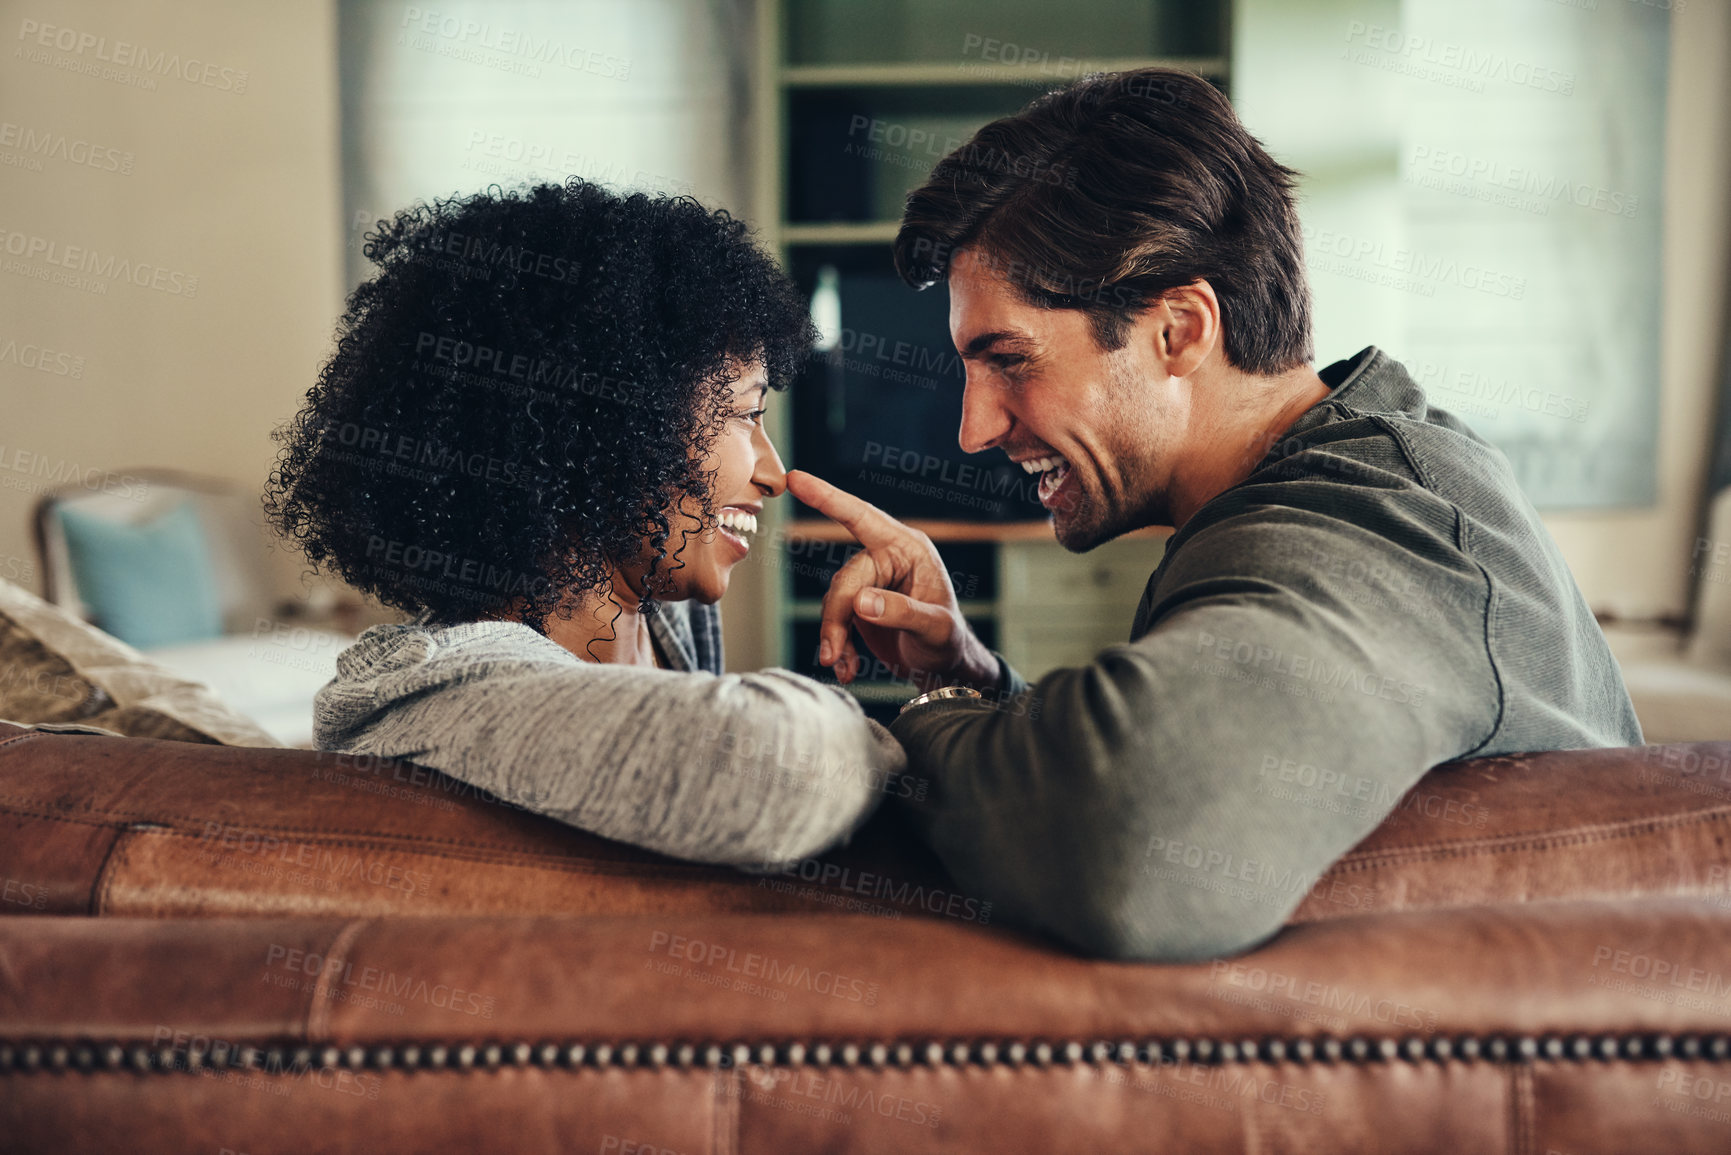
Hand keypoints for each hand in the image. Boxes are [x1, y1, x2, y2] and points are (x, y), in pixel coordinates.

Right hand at [785, 470, 999, 690]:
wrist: (945, 668)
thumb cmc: (949, 642)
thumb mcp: (935, 628)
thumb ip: (902, 611)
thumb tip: (861, 600)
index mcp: (908, 549)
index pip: (863, 518)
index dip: (828, 498)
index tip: (795, 479)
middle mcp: (888, 559)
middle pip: (845, 580)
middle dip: (836, 618)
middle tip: (831, 654)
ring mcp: (872, 582)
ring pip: (836, 602)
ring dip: (834, 636)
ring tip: (840, 665)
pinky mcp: (861, 605)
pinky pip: (837, 619)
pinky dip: (837, 645)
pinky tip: (847, 667)